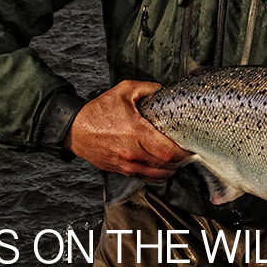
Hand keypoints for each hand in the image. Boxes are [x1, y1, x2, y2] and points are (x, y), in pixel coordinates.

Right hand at [63, 80, 191, 179]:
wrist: (75, 130)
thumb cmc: (98, 111)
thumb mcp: (123, 91)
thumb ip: (147, 88)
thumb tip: (163, 90)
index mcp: (136, 133)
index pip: (168, 151)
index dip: (184, 151)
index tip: (190, 145)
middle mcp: (133, 153)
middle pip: (167, 166)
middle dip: (181, 160)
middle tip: (187, 151)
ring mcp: (127, 165)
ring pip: (158, 175)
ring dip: (171, 169)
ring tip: (176, 158)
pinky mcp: (121, 171)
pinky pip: (146, 178)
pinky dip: (158, 175)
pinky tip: (162, 166)